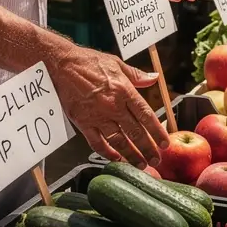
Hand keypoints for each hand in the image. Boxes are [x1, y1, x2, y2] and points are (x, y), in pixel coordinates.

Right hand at [46, 42, 168, 166]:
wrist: (61, 65)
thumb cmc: (88, 62)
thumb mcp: (117, 64)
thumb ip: (137, 75)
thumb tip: (154, 78)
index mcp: (124, 90)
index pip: (146, 115)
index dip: (157, 131)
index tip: (164, 143)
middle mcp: (113, 106)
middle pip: (135, 132)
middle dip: (148, 149)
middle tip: (156, 160)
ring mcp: (98, 116)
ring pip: (118, 141)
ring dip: (131, 155)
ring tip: (140, 164)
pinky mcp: (83, 123)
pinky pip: (97, 143)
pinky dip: (107, 152)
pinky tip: (115, 157)